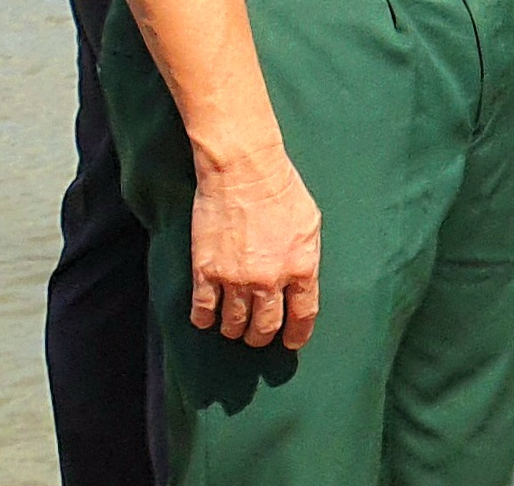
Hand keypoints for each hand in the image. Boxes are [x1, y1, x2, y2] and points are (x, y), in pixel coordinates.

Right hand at [188, 140, 321, 349]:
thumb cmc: (282, 191)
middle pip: (264, 328)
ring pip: (232, 325)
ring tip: (233, 325)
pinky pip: (203, 312)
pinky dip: (204, 319)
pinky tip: (207, 317)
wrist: (244, 171)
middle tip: (257, 335)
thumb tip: (303, 283)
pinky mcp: (206, 272)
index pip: (302, 316)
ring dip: (233, 329)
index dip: (296, 335)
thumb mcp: (310, 224)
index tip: (291, 343)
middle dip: (261, 336)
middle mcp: (270, 280)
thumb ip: (307, 257)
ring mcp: (236, 279)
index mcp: (302, 267)